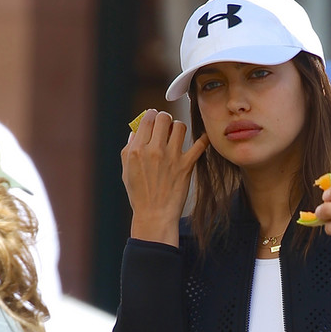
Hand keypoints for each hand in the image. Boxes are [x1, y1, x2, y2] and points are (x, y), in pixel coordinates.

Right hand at [121, 109, 209, 245]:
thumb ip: (129, 148)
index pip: (147, 118)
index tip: (154, 120)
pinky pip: (199, 145)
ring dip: (179, 128)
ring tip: (177, 136)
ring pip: (180, 126)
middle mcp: (154, 150)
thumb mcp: (127, 170)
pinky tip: (203, 138)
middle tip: (166, 126)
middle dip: (165, 119)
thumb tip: (136, 131)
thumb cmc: (139, 194)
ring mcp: (172, 157)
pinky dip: (203, 139)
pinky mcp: (186, 166)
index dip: (151, 116)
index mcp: (137, 149)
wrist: (155, 215)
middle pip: (164, 117)